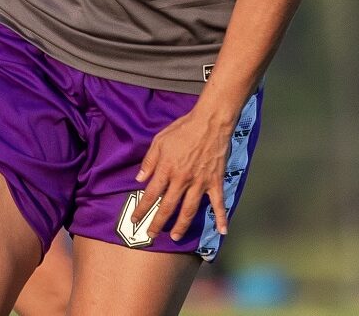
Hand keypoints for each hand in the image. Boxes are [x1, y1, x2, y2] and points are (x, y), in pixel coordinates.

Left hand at [131, 103, 234, 242]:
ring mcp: (200, 183)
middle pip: (168, 207)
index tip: (135, 220)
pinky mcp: (215, 182)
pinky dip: (221, 217)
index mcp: (167, 170)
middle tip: (151, 235)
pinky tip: (222, 231)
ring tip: (175, 236)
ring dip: (181, 226)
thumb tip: (139, 179)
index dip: (142, 209)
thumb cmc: (184, 129)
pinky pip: (218, 203)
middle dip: (158, 223)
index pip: (151, 195)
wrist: (210, 122)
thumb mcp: (159, 140)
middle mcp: (182, 180)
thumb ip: (149, 161)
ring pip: (189, 210)